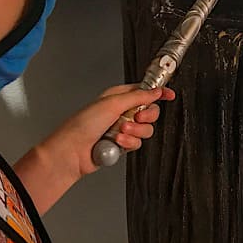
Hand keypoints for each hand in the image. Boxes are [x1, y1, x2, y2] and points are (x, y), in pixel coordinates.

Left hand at [60, 84, 175, 179]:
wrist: (73, 151)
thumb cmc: (83, 124)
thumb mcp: (112, 103)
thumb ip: (138, 96)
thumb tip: (156, 91)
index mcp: (118, 96)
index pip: (144, 91)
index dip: (158, 92)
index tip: (169, 95)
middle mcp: (122, 111)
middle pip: (150, 111)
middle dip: (146, 115)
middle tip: (137, 116)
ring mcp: (122, 129)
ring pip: (146, 129)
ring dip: (134, 131)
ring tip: (119, 132)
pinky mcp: (122, 144)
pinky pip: (137, 143)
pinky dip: (128, 143)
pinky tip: (117, 142)